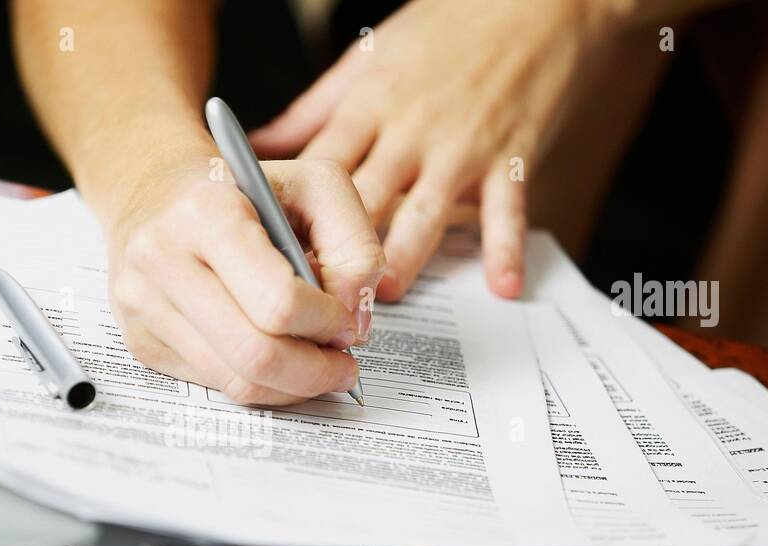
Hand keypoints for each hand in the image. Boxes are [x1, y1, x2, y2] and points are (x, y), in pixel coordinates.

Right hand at [103, 154, 385, 404]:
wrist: (158, 195)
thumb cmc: (245, 193)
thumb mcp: (317, 187)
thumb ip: (355, 245)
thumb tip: (352, 317)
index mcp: (206, 213)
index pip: (278, 302)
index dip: (326, 323)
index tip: (346, 322)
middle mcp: (162, 258)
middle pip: (256, 354)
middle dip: (315, 370)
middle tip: (342, 363)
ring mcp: (144, 305)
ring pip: (236, 382)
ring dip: (292, 385)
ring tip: (317, 364)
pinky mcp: (141, 340)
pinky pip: (214, 386)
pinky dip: (260, 384)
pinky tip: (277, 359)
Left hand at [250, 0, 616, 300]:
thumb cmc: (447, 24)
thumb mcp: (368, 57)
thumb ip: (311, 110)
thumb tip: (255, 147)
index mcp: (368, 105)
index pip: (319, 169)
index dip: (293, 217)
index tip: (275, 258)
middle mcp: (410, 130)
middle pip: (364, 199)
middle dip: (340, 250)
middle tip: (319, 297)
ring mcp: (462, 146)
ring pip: (425, 211)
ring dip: (404, 256)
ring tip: (384, 294)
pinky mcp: (512, 156)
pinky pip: (506, 209)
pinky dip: (506, 248)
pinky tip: (502, 286)